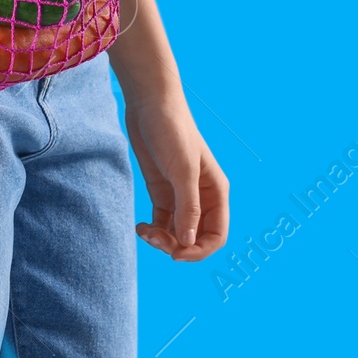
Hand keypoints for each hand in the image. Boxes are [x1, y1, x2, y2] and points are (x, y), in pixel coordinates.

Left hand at [123, 90, 229, 260]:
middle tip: (154, 238)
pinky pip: (162, 221)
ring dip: (163, 239)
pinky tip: (140, 227)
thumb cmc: (172, 130)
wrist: (149, 104)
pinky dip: (153, 229)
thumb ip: (188, 207)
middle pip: (196, 237)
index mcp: (215, 192)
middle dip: (177, 245)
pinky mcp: (161, 190)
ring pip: (178, 232)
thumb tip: (189, 242)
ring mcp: (180, 194)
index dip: (200, 250)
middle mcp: (201, 196)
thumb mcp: (182, 170)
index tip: (177, 254)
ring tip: (144, 231)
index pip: (217, 235)